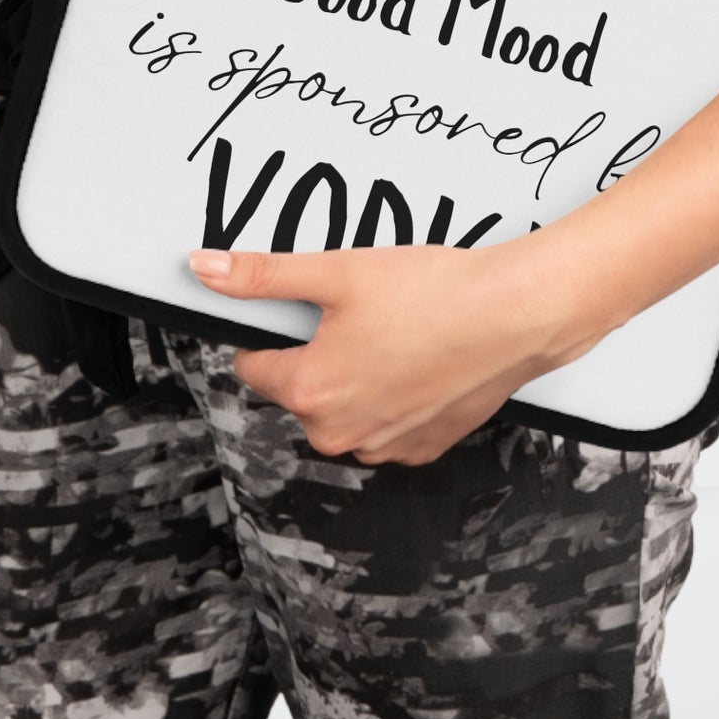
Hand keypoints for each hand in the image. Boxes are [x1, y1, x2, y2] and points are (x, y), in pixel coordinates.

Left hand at [187, 240, 601, 465]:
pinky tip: (417, 358)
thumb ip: (263, 275)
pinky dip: (391, 395)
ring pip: (342, 409)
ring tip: (394, 331)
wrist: (514, 315)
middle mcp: (340, 434)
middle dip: (316, 353)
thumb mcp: (337, 271)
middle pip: (299, 390)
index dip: (273, 330)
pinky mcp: (421, 449)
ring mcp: (383, 448)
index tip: (307, 307)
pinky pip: (383, 425)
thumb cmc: (432, 292)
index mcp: (310, 392)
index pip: (253, 365)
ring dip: (354, 377)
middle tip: (360, 312)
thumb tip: (204, 269)